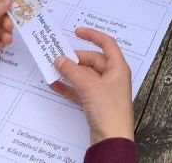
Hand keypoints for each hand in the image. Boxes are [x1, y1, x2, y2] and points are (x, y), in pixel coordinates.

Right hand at [51, 27, 133, 145]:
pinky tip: (55, 85)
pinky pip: (81, 90)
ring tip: (53, 69)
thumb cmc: (109, 110)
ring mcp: (104, 90)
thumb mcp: (89, 86)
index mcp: (118, 67)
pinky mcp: (96, 103)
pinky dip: (69, 87)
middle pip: (93, 60)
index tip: (77, 31)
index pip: (107, 43)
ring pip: (85, 76)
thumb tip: (59, 60)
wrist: (112, 140)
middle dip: (75, 59)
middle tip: (58, 58)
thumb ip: (73, 72)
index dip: (92, 35)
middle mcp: (113, 76)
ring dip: (70, 73)